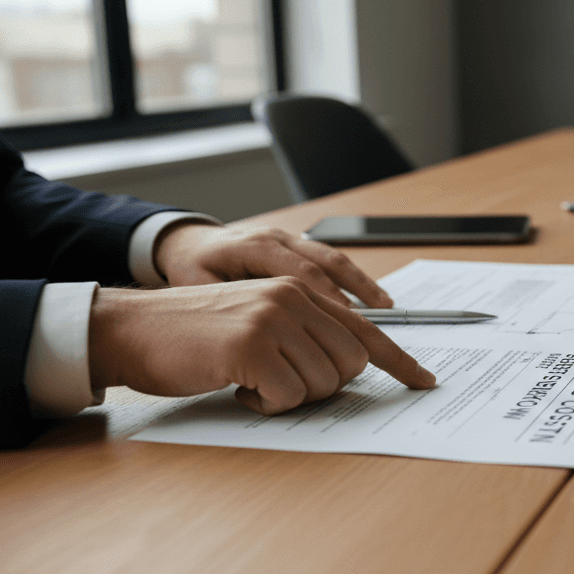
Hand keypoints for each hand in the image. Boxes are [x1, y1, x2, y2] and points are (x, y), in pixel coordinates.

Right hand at [89, 277, 436, 414]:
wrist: (133, 330)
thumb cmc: (197, 336)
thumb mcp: (260, 321)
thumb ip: (305, 333)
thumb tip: (352, 366)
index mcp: (301, 291)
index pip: (365, 330)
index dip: (399, 361)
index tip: (424, 382)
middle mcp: (293, 297)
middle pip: (351, 365)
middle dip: (324, 387)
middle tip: (281, 384)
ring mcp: (273, 319)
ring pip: (323, 384)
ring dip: (289, 397)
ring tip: (252, 381)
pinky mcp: (251, 346)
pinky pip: (288, 397)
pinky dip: (265, 406)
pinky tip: (238, 389)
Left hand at [153, 222, 393, 307]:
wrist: (188, 243)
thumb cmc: (192, 270)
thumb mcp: (197, 288)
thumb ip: (229, 306)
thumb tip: (260, 335)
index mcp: (254, 246)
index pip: (300, 273)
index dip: (326, 300)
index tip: (345, 325)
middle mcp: (278, 238)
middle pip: (327, 263)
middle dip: (355, 294)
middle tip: (373, 324)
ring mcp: (291, 240)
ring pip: (336, 259)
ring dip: (363, 285)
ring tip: (385, 309)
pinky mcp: (298, 247)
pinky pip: (334, 261)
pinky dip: (356, 281)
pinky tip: (372, 301)